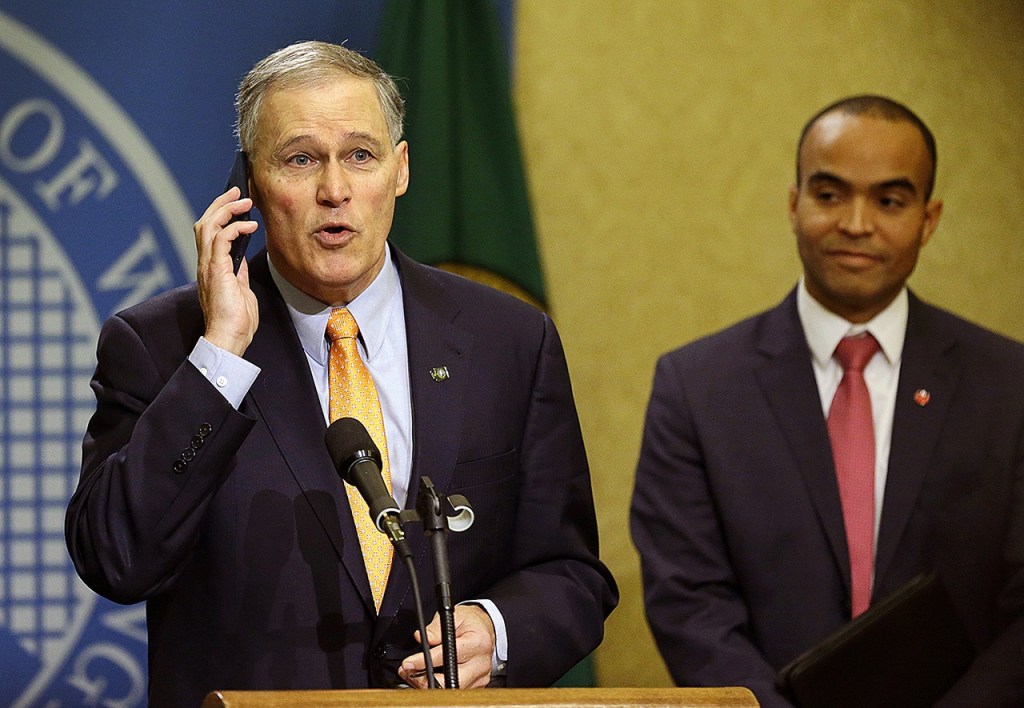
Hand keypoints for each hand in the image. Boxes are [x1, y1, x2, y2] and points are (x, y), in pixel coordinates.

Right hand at [194, 186, 258, 355]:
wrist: (230, 338)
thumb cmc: (236, 320)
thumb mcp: (240, 289)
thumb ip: (237, 271)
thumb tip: (242, 257)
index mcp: (210, 267)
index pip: (209, 232)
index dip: (220, 214)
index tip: (236, 202)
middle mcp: (205, 263)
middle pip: (205, 222)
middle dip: (221, 204)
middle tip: (238, 192)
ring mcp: (208, 266)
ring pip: (208, 225)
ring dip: (227, 210)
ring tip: (245, 201)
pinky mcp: (216, 271)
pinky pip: (220, 239)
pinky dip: (235, 227)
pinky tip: (250, 225)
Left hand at [399, 604, 496, 688]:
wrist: (486, 629)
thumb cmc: (470, 623)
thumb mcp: (454, 616)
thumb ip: (436, 628)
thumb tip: (422, 637)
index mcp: (477, 643)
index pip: (447, 656)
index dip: (425, 661)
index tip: (409, 663)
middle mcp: (481, 663)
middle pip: (450, 681)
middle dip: (425, 680)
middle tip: (408, 672)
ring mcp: (480, 677)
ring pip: (451, 689)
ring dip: (428, 684)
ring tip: (413, 674)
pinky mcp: (477, 685)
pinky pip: (455, 691)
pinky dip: (438, 686)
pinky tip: (427, 678)